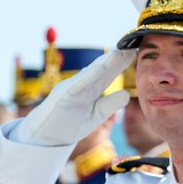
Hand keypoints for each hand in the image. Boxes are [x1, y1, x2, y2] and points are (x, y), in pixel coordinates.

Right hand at [11, 49, 133, 146]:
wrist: (46, 137)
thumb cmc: (69, 124)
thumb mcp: (96, 115)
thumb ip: (110, 104)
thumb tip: (126, 94)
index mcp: (90, 89)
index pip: (108, 74)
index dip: (121, 64)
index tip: (135, 53)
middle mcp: (81, 84)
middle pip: (102, 69)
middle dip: (117, 58)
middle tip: (132, 46)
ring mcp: (71, 88)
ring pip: (91, 73)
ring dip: (105, 62)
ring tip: (119, 52)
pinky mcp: (63, 95)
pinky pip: (78, 84)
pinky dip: (89, 76)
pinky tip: (101, 68)